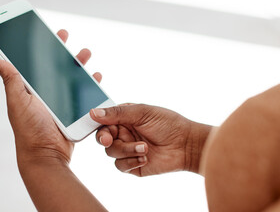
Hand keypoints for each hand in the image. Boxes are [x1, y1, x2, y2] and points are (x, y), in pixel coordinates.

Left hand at [0, 29, 101, 165]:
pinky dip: (90, 84)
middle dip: (61, 49)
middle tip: (64, 34)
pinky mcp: (73, 111)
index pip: (35, 62)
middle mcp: (46, 93)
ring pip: (71, 77)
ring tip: (85, 53)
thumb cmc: (29, 129)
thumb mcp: (18, 102)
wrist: (47, 154)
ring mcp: (61, 102)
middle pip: (55, 66)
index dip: (40, 47)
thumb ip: (12, 80)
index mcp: (31, 89)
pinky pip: (83, 93)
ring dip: (78, 64)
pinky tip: (95, 76)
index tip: (45, 31)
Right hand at [90, 104, 210, 175]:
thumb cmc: (168, 124)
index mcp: (124, 118)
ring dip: (126, 150)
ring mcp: (128, 149)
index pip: (104, 122)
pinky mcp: (133, 165)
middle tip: (109, 141)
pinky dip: (131, 161)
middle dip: (106, 140)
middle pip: (103, 139)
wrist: (186, 145)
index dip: (99, 127)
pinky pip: (120, 166)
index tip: (102, 130)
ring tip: (144, 148)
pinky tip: (145, 157)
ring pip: (111, 153)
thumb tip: (93, 112)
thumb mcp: (142, 113)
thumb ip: (117, 113)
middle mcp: (124, 133)